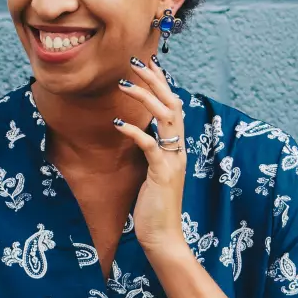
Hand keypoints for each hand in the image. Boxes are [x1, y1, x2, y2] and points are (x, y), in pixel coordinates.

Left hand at [113, 54, 188, 252]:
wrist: (162, 236)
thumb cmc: (153, 205)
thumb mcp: (152, 172)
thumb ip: (151, 151)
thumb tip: (140, 132)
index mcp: (177, 147)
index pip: (173, 106)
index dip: (162, 84)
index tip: (148, 63)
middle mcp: (179, 150)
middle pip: (172, 104)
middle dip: (154, 80)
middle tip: (135, 61)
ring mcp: (173, 161)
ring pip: (165, 118)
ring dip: (144, 97)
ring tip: (123, 84)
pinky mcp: (162, 173)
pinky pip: (151, 146)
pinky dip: (136, 132)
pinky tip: (119, 124)